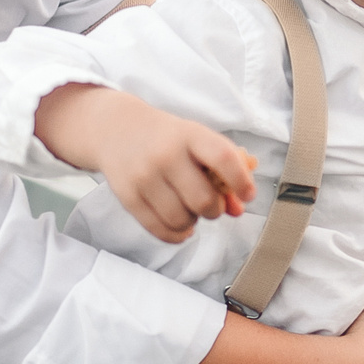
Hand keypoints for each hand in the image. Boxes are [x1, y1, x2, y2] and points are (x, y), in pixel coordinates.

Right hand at [32, 84, 254, 243]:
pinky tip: (180, 226)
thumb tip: (238, 209)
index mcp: (189, 135)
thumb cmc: (166, 137)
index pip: (223, 159)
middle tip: (212, 205)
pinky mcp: (128, 197)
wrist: (115, 129)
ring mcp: (144, 177)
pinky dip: (177, 234)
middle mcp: (165, 155)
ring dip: (193, 222)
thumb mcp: (196, 140)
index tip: (248, 194)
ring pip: (182, 220)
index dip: (241, 181)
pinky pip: (160, 230)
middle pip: (203, 200)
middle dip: (215, 209)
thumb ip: (222, 171)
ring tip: (190, 209)